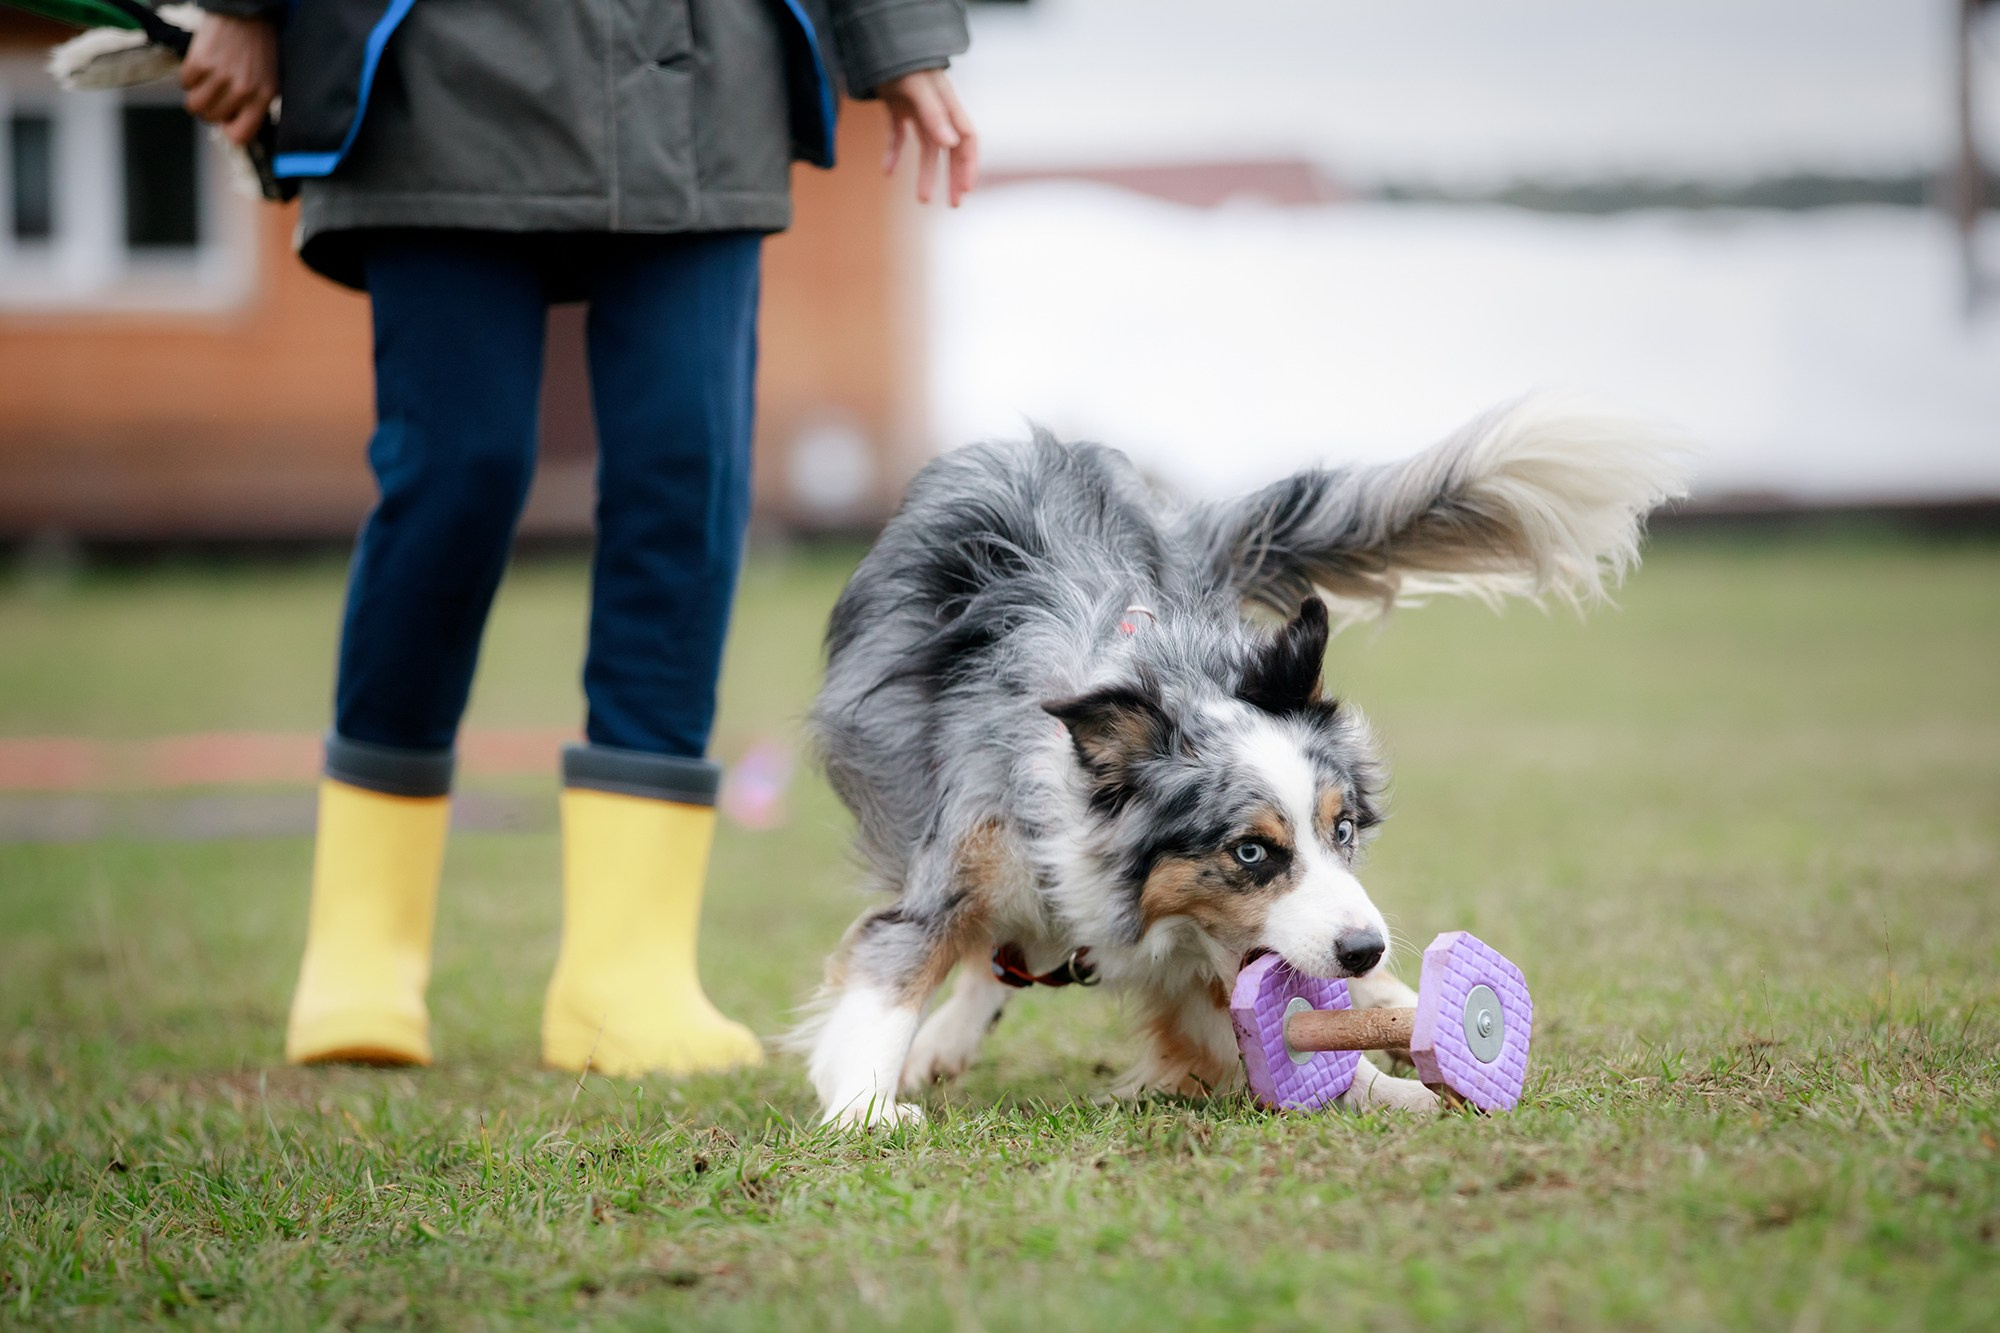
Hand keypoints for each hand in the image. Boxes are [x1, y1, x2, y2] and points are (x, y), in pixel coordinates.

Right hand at [180, 13, 276, 148]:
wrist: (245, 13)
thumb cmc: (258, 49)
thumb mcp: (268, 81)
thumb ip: (255, 106)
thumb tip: (234, 128)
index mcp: (262, 97)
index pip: (240, 135)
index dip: (229, 131)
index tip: (226, 122)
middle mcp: (242, 90)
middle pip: (212, 118)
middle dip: (211, 108)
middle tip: (216, 93)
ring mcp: (220, 76)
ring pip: (194, 105)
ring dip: (196, 95)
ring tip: (207, 82)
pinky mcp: (199, 62)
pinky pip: (185, 83)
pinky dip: (189, 77)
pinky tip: (201, 65)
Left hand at [878, 69, 977, 206]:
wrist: (877, 40)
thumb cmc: (902, 61)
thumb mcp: (917, 87)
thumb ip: (933, 114)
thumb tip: (949, 144)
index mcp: (948, 105)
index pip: (966, 140)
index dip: (968, 166)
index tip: (965, 190)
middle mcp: (937, 111)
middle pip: (950, 150)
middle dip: (953, 178)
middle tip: (953, 204)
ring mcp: (917, 110)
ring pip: (926, 149)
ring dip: (925, 174)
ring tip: (922, 200)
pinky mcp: (897, 109)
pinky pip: (898, 137)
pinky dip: (894, 154)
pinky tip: (887, 172)